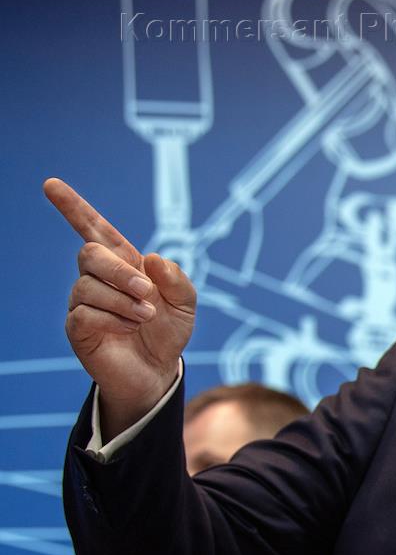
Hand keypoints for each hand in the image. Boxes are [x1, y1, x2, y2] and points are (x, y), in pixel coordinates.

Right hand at [45, 178, 195, 435]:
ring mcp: (83, 302)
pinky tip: (129, 328)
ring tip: (145, 317)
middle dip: (121, 271)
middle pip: (89, 254)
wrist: (159, 370)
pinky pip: (86, 313)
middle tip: (148, 293)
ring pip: (88, 286)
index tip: (51, 184)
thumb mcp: (185, 303)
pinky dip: (114, 319)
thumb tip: (152, 258)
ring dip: (124, 301)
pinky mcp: (77, 327)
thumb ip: (177, 279)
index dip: (73, 207)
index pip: (93, 229)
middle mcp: (97, 278)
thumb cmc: (168, 332)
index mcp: (123, 264)